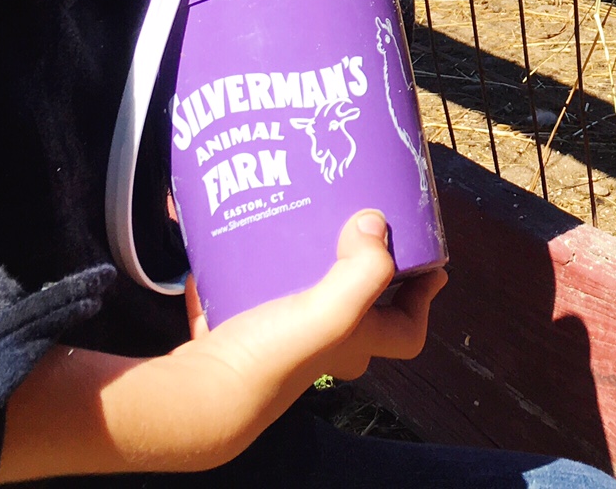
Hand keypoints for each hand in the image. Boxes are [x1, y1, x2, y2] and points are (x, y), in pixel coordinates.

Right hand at [0, 211, 445, 480]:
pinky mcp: (229, 335)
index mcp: (350, 342)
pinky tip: (223, 241)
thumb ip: (362, 272)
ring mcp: (271, 344)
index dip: (422, 297)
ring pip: (295, 300)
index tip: (426, 254)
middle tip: (352, 219)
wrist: (189, 397)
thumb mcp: (328, 316)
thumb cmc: (264, 363)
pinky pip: (235, 298)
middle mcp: (316, 347)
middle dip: (357, 267)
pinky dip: (232, 272)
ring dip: (299, 263)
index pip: (406, 331)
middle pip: (353, 309)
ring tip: (295, 220)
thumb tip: (375, 223)